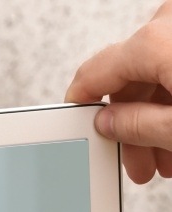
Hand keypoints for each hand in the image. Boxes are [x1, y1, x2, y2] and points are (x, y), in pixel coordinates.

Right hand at [65, 1, 171, 182]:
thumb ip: (135, 127)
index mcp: (153, 42)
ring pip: (158, 73)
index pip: (94, 73)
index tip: (76, 121)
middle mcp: (169, 24)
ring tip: (164, 157)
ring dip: (156, 118)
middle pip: (130, 78)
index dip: (80, 104)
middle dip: (131, 125)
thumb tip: (110, 124)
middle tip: (135, 161)